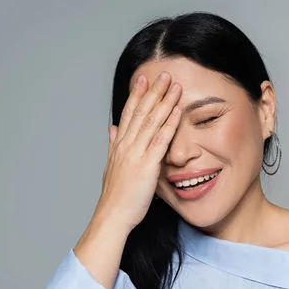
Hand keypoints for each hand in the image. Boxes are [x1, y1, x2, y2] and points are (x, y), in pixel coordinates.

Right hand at [95, 71, 181, 230]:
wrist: (113, 215)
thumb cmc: (116, 196)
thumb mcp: (112, 166)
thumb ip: (113, 145)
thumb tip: (111, 129)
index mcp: (119, 145)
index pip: (128, 114)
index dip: (136, 95)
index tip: (142, 79)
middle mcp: (126, 145)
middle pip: (141, 112)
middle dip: (153, 92)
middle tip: (163, 73)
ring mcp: (136, 154)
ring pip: (151, 122)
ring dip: (164, 102)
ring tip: (174, 85)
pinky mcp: (147, 165)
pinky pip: (160, 141)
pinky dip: (169, 125)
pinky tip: (177, 112)